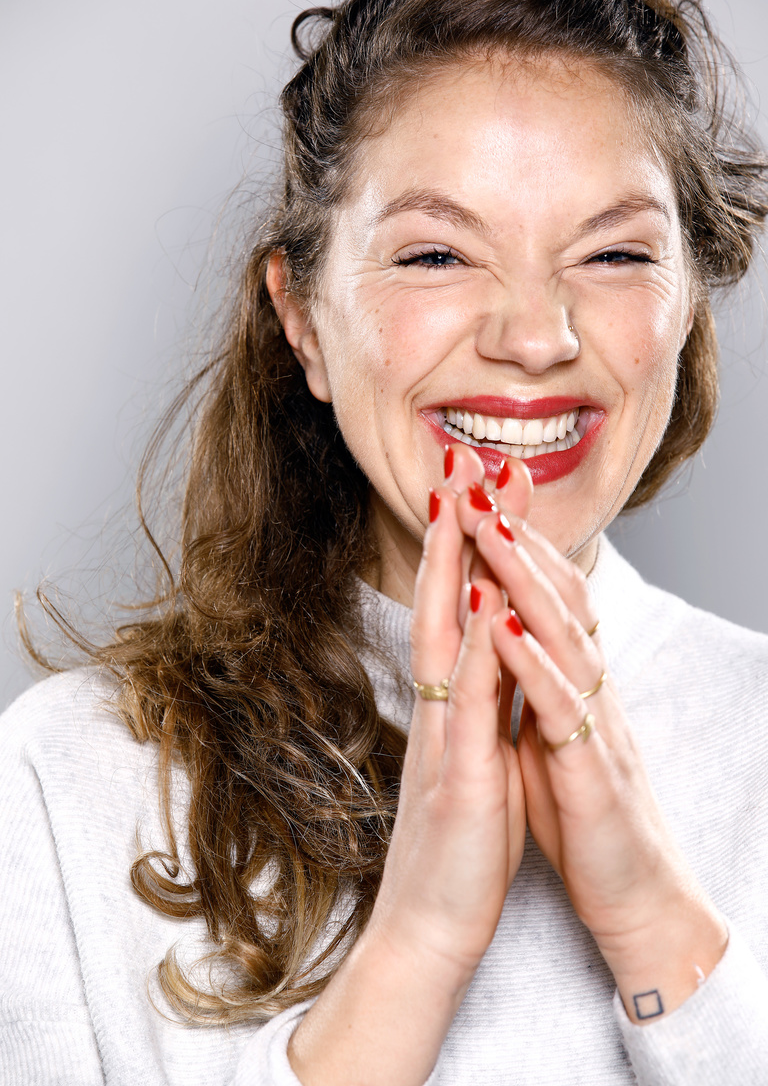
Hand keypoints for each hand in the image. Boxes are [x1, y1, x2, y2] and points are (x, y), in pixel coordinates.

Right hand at [288, 446, 529, 1085]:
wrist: (429, 929)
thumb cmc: (459, 845)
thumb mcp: (475, 757)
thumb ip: (481, 703)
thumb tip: (495, 652)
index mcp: (449, 707)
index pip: (456, 609)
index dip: (465, 545)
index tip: (477, 486)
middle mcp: (439, 710)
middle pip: (442, 602)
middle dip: (453, 528)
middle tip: (460, 459)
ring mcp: (443, 739)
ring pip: (446, 638)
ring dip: (454, 567)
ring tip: (462, 501)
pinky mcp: (459, 781)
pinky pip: (469, 706)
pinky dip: (478, 650)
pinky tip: (484, 603)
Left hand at [453, 452, 726, 1020]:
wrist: (636, 896)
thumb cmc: (583, 814)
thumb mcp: (547, 733)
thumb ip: (529, 682)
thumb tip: (501, 633)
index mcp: (566, 679)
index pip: (538, 592)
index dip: (508, 537)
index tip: (474, 485)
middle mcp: (584, 687)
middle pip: (552, 593)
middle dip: (512, 529)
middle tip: (478, 471)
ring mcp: (592, 724)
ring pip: (560, 634)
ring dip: (522, 576)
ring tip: (487, 524)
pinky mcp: (590, 771)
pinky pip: (560, 708)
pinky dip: (530, 662)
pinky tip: (503, 626)